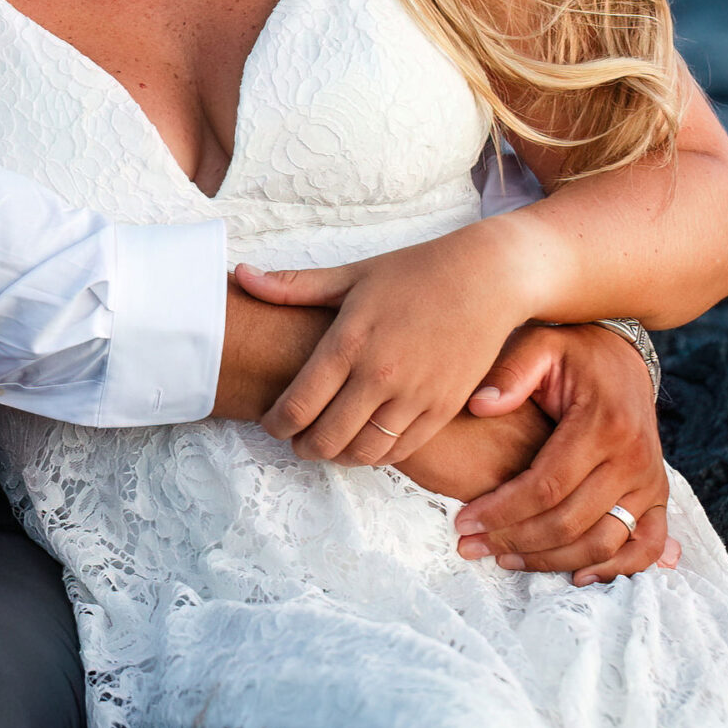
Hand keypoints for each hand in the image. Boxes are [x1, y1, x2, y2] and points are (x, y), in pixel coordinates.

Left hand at [238, 222, 539, 465]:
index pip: (298, 405)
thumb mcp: (351, 275)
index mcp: (350, 342)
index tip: (271, 423)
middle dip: (302, 446)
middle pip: (326, 438)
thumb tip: (240, 275)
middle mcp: (380, 375)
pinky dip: (376, 455)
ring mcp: (415, 396)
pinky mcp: (443, 409)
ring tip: (328, 443)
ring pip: (363, 453)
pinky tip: (365, 441)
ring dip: (338, 456)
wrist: (486, 277)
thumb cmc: (414, 272)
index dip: (276, 423)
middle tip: (295, 439)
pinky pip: (401, 451)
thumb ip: (293, 286)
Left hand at [456, 322, 679, 583]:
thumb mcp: (540, 345)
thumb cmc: (573, 354)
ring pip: (601, 543)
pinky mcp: (658, 496)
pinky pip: (644, 547)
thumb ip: (510, 372)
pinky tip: (575, 576)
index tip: (462, 522)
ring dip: (551, 560)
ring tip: (504, 557)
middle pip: (570, 522)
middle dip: (514, 540)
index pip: (546, 486)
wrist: (623, 358)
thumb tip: (480, 406)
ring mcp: (650, 481)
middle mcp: (634, 458)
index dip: (501, 510)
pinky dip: (614, 569)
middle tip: (471, 546)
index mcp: (604, 424)